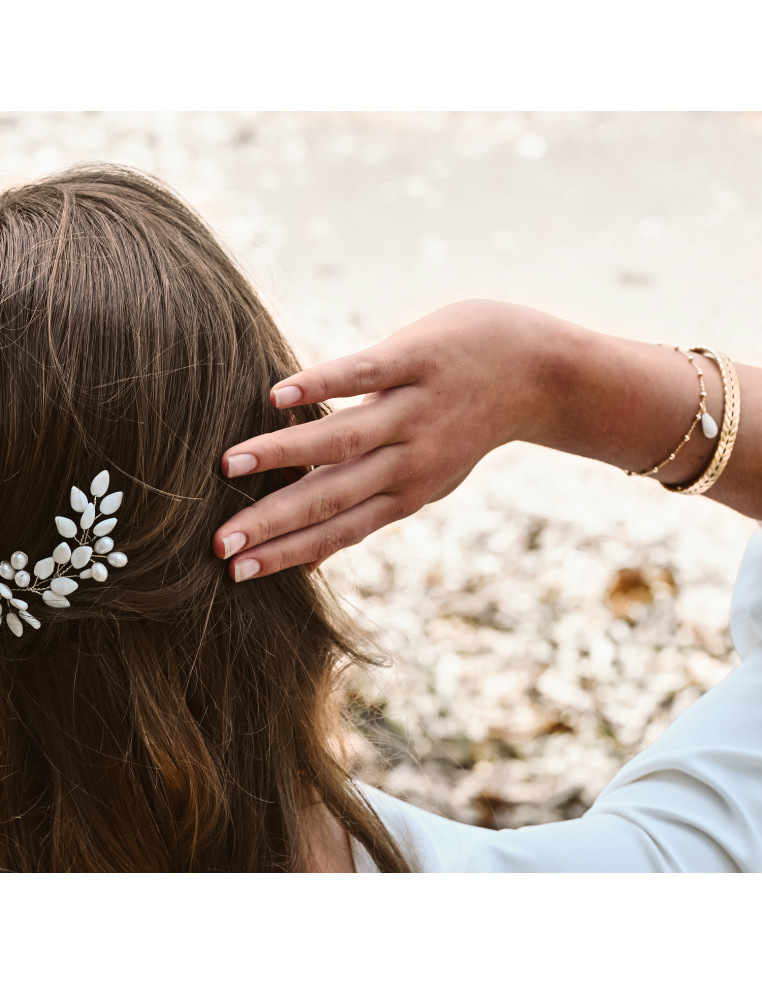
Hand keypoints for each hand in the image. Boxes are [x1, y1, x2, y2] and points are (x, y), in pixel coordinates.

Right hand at [212, 299, 543, 579]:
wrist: (542, 374)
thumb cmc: (465, 425)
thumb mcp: (425, 481)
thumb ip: (369, 509)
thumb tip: (313, 558)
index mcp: (405, 492)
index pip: (337, 530)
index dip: (287, 553)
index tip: (234, 573)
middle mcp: (409, 461)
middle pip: (332, 497)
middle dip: (273, 522)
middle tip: (217, 544)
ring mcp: (415, 410)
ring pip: (343, 438)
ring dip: (285, 454)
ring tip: (229, 466)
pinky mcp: (418, 359)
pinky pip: (365, 372)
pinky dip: (323, 384)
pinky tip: (279, 395)